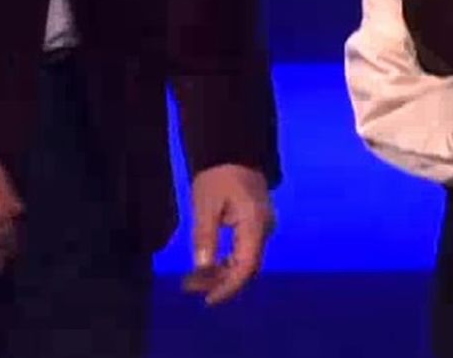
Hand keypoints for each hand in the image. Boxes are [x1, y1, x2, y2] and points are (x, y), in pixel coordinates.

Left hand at [184, 164, 273, 305]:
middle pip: (246, 267)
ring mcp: (262, 228)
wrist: (234, 153)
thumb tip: (202, 267)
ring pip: (245, 261)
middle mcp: (264, 229)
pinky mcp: (256, 226)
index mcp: (254, 224)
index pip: (246, 265)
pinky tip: (207, 265)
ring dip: (220, 273)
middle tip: (189, 287)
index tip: (208, 299)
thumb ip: (205, 236)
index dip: (228, 286)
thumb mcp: (205, 204)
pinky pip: (244, 252)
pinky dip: (225, 262)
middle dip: (220, 282)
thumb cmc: (218, 176)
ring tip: (192, 279)